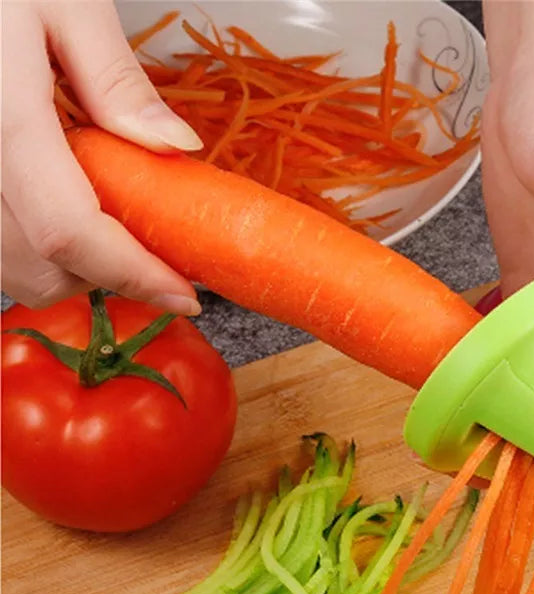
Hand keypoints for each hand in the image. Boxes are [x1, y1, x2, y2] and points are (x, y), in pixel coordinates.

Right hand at [2, 0, 201, 314]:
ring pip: (18, 271)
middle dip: (112, 273)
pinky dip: (41, 250)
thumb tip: (178, 147)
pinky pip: (0, 251)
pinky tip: (68, 207)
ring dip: (77, 266)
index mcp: (0, 122)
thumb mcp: (63, 1)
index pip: (69, 232)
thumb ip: (115, 80)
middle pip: (44, 267)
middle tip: (156, 245)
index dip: (133, 276)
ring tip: (112, 219)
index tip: (185, 295)